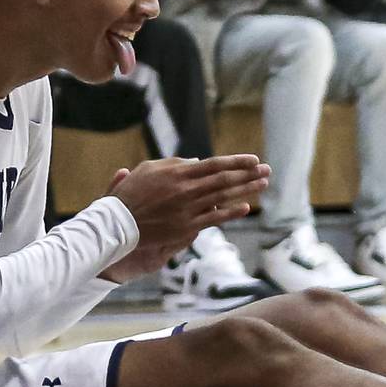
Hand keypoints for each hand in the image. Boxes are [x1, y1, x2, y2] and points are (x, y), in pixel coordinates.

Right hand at [101, 155, 270, 282]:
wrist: (119, 222)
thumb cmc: (131, 193)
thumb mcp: (150, 169)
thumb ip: (175, 164)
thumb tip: (198, 162)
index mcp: (178, 173)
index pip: (214, 164)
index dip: (236, 162)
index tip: (253, 160)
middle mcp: (187, 189)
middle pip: (225, 179)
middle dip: (248, 174)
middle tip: (267, 170)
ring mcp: (188, 209)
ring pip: (224, 197)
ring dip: (246, 190)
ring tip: (263, 184)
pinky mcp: (186, 227)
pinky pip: (214, 218)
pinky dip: (230, 212)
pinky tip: (246, 207)